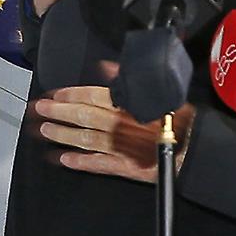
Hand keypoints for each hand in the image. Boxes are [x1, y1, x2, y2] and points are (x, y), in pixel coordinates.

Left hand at [32, 82, 195, 182]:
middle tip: (39, 109)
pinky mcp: (124, 168)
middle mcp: (119, 125)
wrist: (196, 151)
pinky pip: (96, 164)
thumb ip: (131, 79)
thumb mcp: (162, 91)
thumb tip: (108, 67)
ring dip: (62, 134)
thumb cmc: (182, 120)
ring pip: (84, 139)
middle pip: (83, 116)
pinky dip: (79, 162)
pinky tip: (64, 159)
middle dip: (59, 112)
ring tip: (45, 130)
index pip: (93, 95)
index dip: (72, 93)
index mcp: (128, 105)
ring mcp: (119, 148)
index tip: (56, 92)